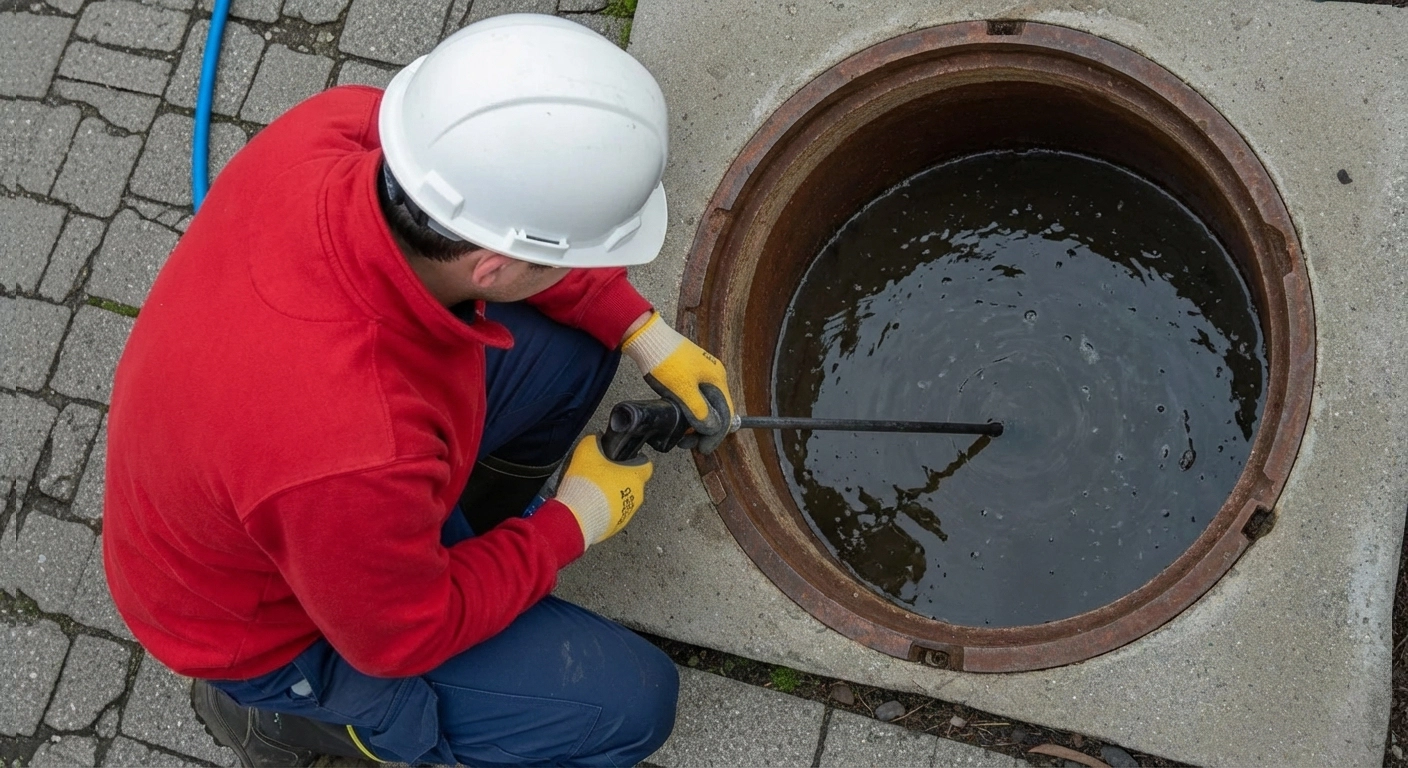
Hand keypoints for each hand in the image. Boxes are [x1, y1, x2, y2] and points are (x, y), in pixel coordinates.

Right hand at [554, 435, 653, 545]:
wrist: (576, 518)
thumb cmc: (586, 486)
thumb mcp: (587, 451)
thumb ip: (595, 441)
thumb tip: (597, 440)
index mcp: (635, 477)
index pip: (646, 466)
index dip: (633, 460)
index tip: (621, 459)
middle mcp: (637, 497)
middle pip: (633, 483)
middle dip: (619, 478)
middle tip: (601, 473)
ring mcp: (627, 514)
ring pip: (623, 499)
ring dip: (611, 494)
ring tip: (592, 491)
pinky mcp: (616, 527)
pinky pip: (613, 514)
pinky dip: (604, 509)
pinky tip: (589, 505)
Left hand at [621, 312, 734, 452]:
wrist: (646, 336)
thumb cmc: (665, 360)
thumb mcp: (682, 390)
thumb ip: (700, 411)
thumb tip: (713, 429)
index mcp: (716, 379)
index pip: (726, 414)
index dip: (715, 435)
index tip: (702, 448)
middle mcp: (713, 375)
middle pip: (717, 410)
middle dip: (705, 430)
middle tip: (689, 443)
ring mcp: (701, 373)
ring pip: (705, 405)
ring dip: (697, 422)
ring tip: (683, 433)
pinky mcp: (688, 372)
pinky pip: (695, 397)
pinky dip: (690, 411)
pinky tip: (680, 417)